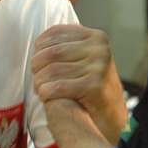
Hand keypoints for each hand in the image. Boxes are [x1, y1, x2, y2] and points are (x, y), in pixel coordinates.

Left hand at [32, 24, 126, 142]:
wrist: (112, 114)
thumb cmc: (92, 86)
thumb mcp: (85, 58)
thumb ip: (68, 46)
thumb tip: (39, 43)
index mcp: (96, 37)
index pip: (56, 33)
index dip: (40, 46)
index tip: (37, 59)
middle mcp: (99, 48)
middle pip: (52, 52)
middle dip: (38, 65)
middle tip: (36, 77)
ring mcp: (99, 66)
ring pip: (53, 70)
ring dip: (40, 81)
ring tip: (39, 88)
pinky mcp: (94, 85)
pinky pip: (58, 86)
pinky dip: (46, 92)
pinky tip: (44, 96)